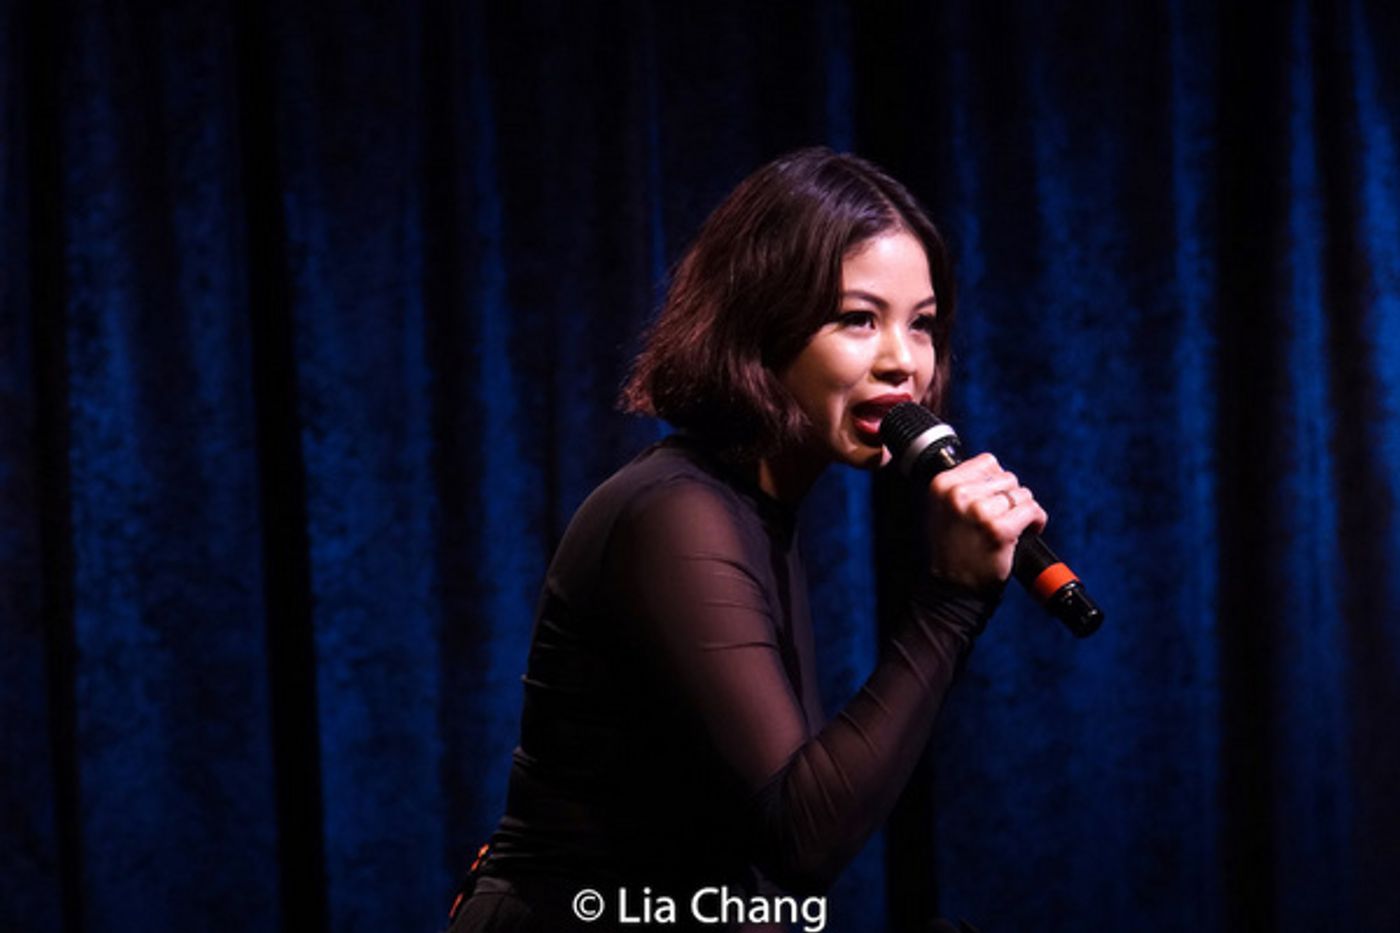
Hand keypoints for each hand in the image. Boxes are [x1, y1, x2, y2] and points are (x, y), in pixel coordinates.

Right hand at [923, 452, 1047, 591]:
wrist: (953, 587)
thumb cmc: (952, 548)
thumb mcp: (944, 509)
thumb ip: (963, 485)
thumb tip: (995, 471)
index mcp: (943, 485)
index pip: (987, 462)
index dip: (996, 481)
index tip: (995, 498)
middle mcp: (958, 495)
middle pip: (1007, 478)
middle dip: (1010, 497)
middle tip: (1003, 517)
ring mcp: (980, 512)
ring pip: (1022, 494)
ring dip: (1023, 510)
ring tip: (1013, 526)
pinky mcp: (1000, 530)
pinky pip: (1032, 510)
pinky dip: (1036, 520)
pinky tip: (1028, 530)